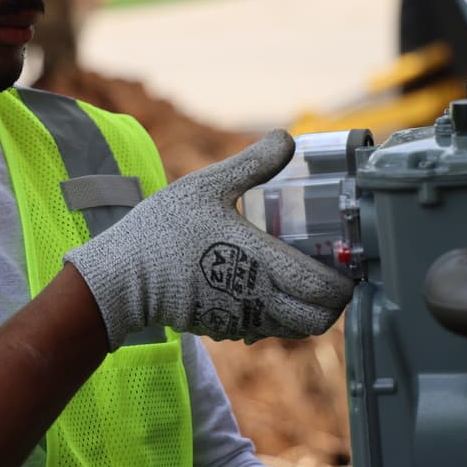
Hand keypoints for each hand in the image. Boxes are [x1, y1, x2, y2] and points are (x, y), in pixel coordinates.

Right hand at [64, 129, 353, 348]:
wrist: (119, 278)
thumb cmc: (162, 230)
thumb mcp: (206, 186)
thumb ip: (251, 164)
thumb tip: (287, 138)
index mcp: (260, 262)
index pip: (322, 290)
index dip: (344, 283)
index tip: (346, 263)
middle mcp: (257, 298)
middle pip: (318, 319)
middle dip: (332, 300)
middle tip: (330, 271)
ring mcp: (240, 318)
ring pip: (293, 328)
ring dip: (305, 308)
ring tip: (299, 275)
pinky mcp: (223, 327)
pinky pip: (265, 329)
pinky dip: (276, 315)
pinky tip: (263, 284)